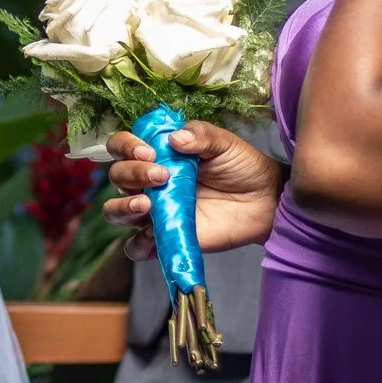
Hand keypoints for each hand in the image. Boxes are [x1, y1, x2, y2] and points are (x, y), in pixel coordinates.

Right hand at [100, 120, 284, 256]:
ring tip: (146, 204)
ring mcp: (154, 212)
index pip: (121, 146)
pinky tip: (152, 235)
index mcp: (157, 154)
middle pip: (117, 177)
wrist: (266, 200)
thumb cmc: (242, 166)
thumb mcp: (224, 143)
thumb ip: (201, 135)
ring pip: (115, 212)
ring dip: (122, 207)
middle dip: (131, 173)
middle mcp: (149, 182)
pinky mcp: (165, 238)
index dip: (126, 146)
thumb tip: (175, 138)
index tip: (148, 151)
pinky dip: (137, 244)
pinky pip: (136, 248)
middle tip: (162, 174)